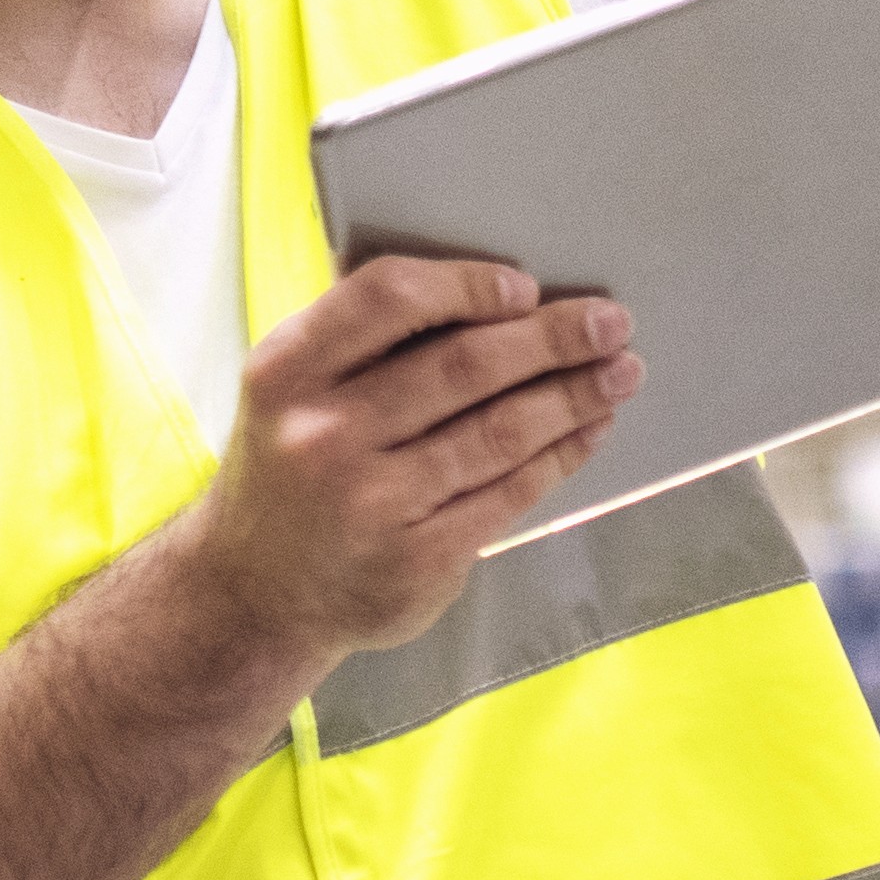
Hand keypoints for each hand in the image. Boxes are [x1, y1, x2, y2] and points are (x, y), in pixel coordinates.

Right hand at [180, 251, 636, 671]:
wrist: (258, 594)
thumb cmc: (292, 469)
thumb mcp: (290, 390)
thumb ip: (359, 338)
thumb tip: (486, 288)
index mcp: (287, 371)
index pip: (389, 298)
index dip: (467, 285)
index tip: (525, 287)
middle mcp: (325, 434)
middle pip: (463, 365)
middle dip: (553, 338)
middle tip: (610, 321)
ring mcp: (373, 502)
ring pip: (500, 431)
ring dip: (573, 396)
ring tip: (621, 372)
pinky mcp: (418, 557)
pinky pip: (509, 492)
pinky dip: (560, 455)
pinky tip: (588, 430)